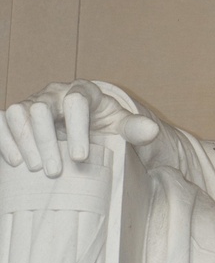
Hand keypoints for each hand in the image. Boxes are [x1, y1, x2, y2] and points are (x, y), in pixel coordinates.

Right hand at [0, 81, 158, 176]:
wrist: (91, 128)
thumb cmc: (106, 126)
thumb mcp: (123, 126)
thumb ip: (136, 128)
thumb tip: (151, 130)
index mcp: (84, 92)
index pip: (77, 101)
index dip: (77, 128)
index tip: (80, 156)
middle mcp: (55, 94)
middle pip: (42, 107)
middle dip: (46, 140)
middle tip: (55, 171)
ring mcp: (33, 104)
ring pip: (18, 112)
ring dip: (24, 141)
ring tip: (34, 168)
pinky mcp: (18, 119)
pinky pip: (2, 121)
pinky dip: (5, 139)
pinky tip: (14, 161)